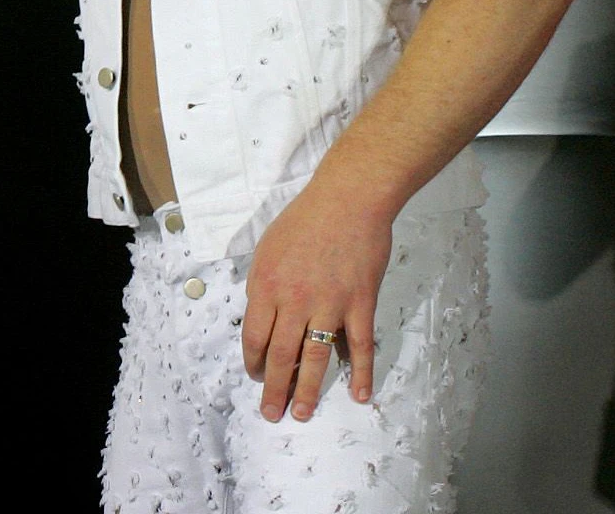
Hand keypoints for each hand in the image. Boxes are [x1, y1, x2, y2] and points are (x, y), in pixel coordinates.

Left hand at [240, 181, 394, 419]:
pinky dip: (362, 373)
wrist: (348, 200)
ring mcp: (329, 305)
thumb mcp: (268, 249)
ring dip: (309, 390)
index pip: (254, 336)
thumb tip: (264, 316)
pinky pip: (360, 346)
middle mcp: (294, 301)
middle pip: (281, 355)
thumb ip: (264, 285)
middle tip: (271, 413)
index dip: (253, 361)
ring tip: (302, 414)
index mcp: (266, 286)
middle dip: (274, 387)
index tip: (254, 375)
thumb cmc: (304, 220)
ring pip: (316, 358)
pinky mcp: (360, 304)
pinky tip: (361, 395)